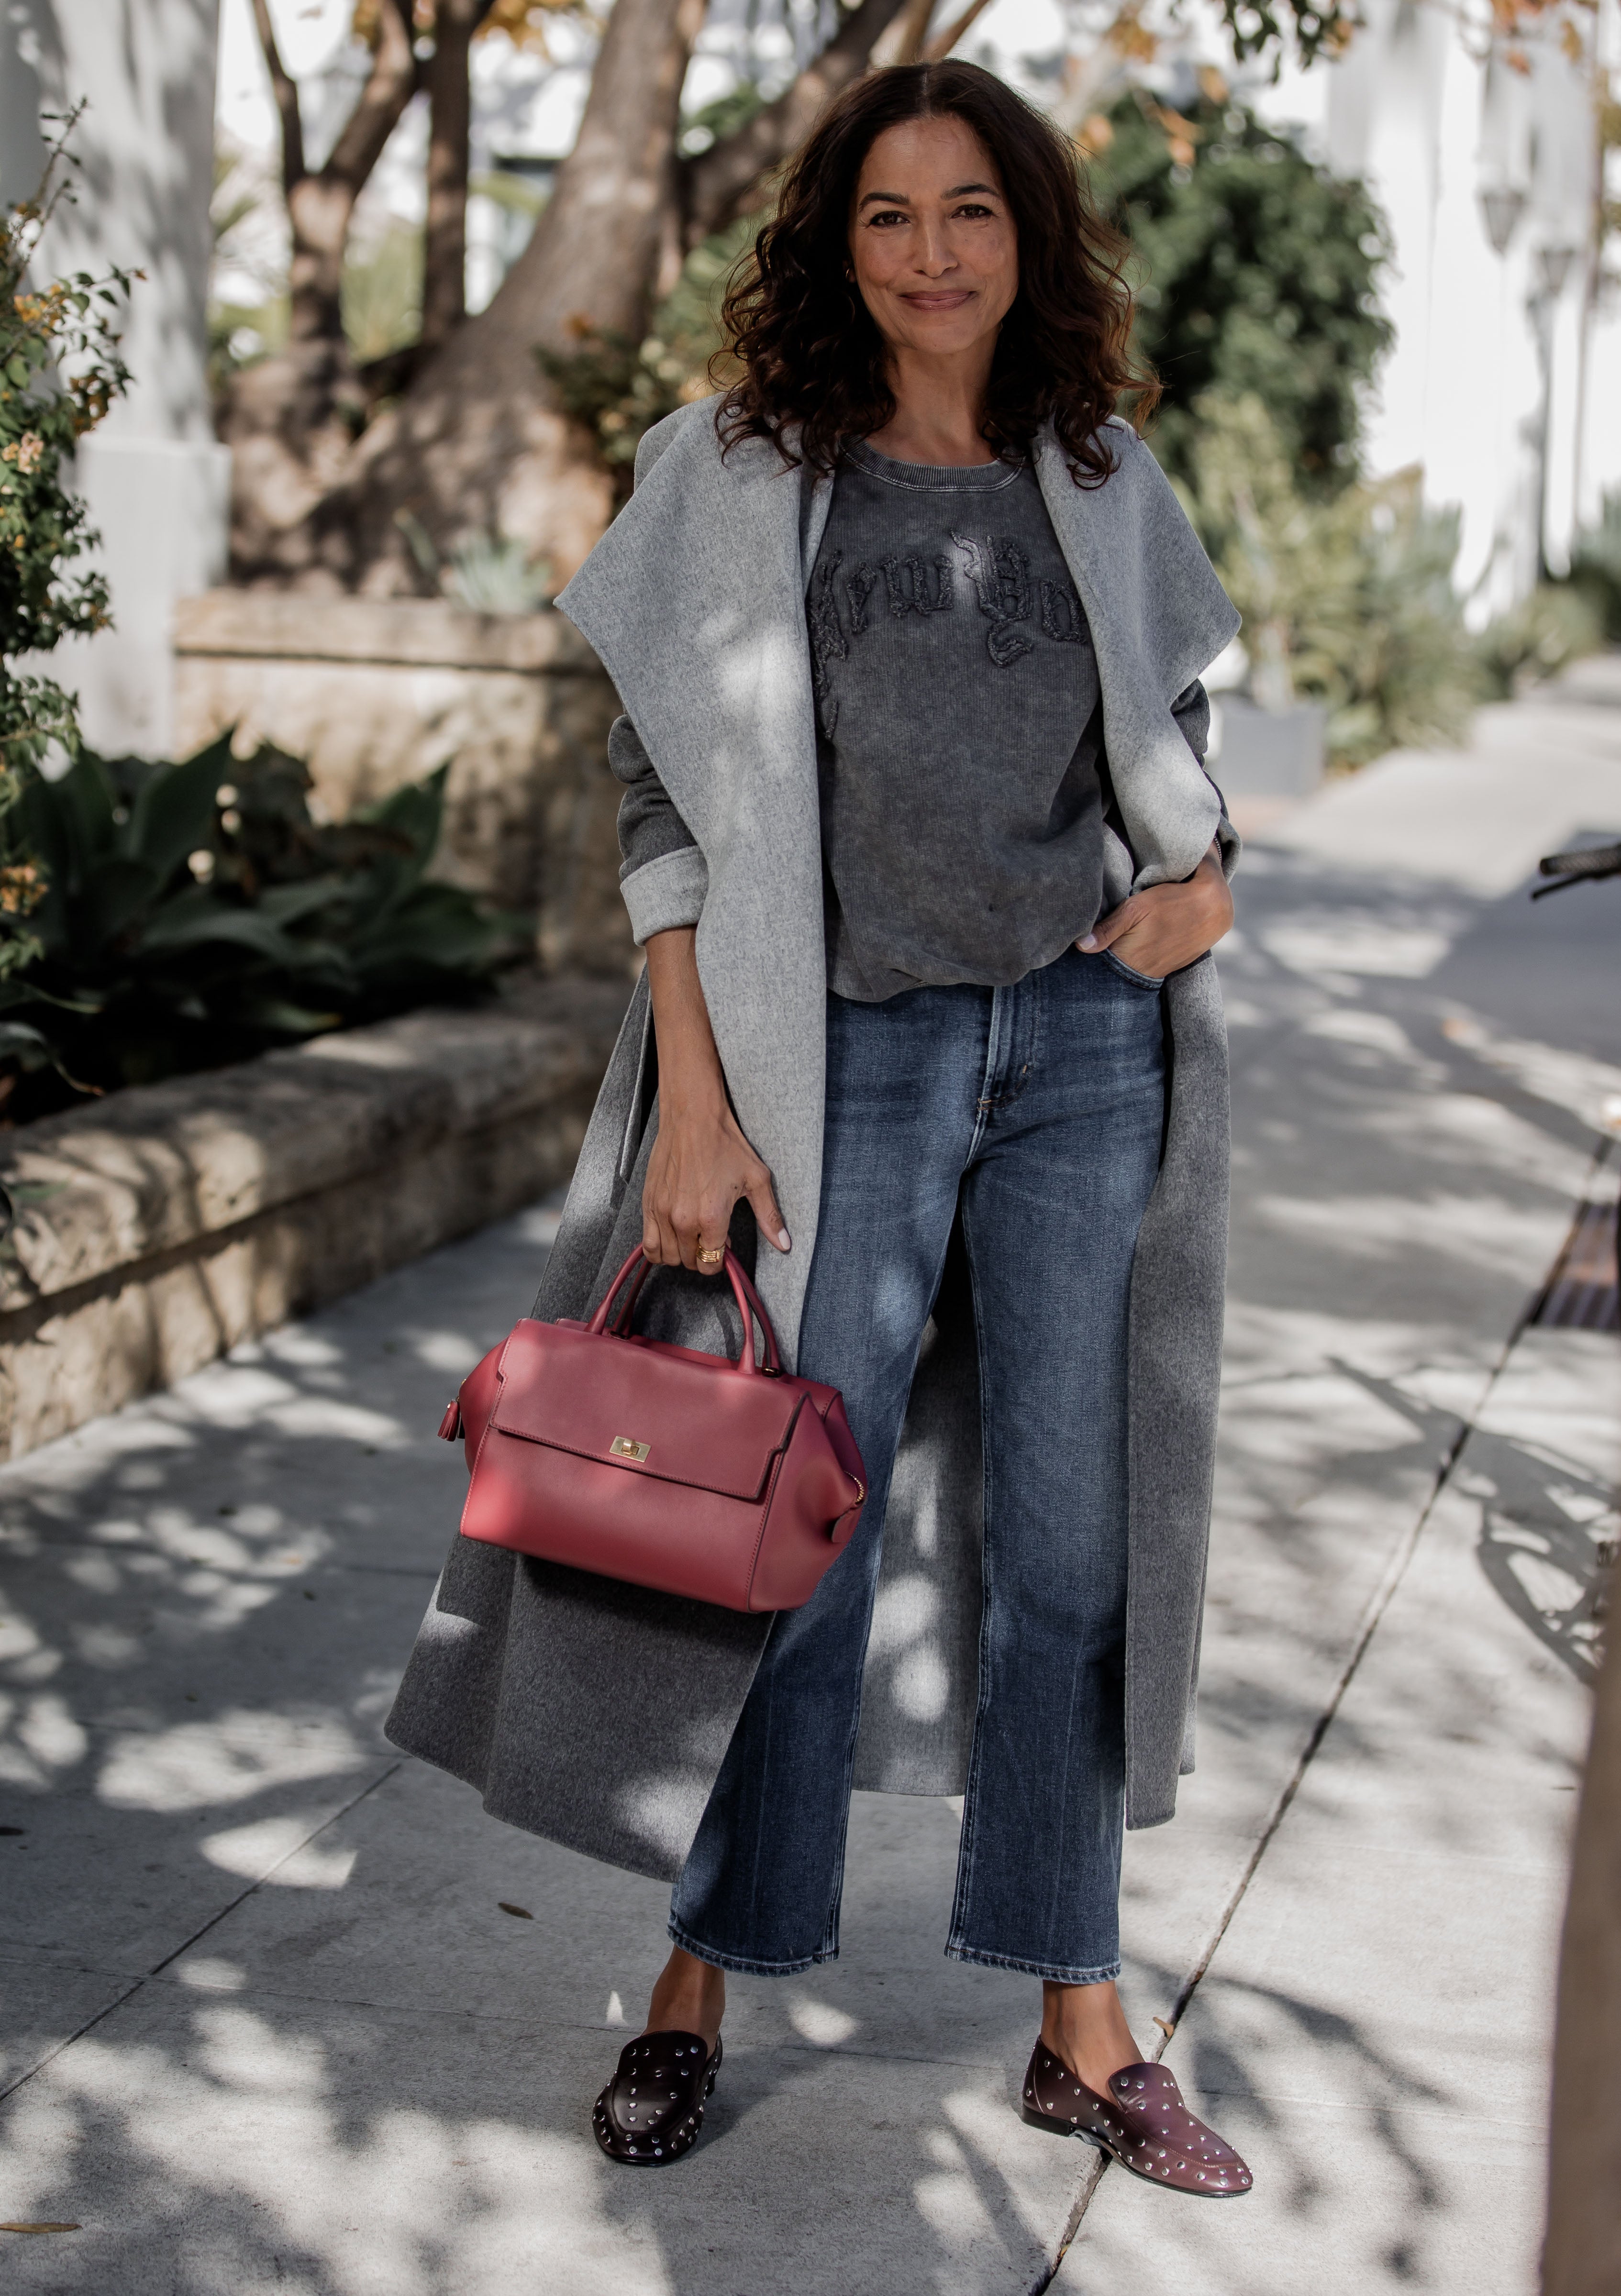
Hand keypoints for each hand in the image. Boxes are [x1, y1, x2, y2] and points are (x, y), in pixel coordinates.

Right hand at [643, 1095, 788, 1271]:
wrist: (693, 1118)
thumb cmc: (725, 1145)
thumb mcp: (757, 1180)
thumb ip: (770, 1217)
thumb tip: (784, 1244)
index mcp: (711, 1218)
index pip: (712, 1263)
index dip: (722, 1258)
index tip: (726, 1244)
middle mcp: (682, 1220)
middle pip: (690, 1262)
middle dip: (704, 1255)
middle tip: (712, 1235)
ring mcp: (662, 1213)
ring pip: (667, 1257)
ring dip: (682, 1254)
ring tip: (693, 1236)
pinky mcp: (648, 1204)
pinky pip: (648, 1244)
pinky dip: (659, 1248)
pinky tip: (672, 1236)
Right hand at [1076, 848, 1231, 981]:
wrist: (1135, 971)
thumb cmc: (1135, 932)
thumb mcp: (1133, 906)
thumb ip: (1141, 882)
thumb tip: (1085, 936)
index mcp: (1211, 894)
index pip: (1208, 857)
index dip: (1193, 848)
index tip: (1180, 841)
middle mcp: (1225, 908)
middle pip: (1213, 873)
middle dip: (1197, 865)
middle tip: (1177, 856)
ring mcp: (1223, 924)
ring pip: (1215, 889)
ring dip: (1200, 881)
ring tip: (1179, 876)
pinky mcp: (1217, 934)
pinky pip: (1214, 905)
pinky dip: (1202, 898)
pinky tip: (1184, 896)